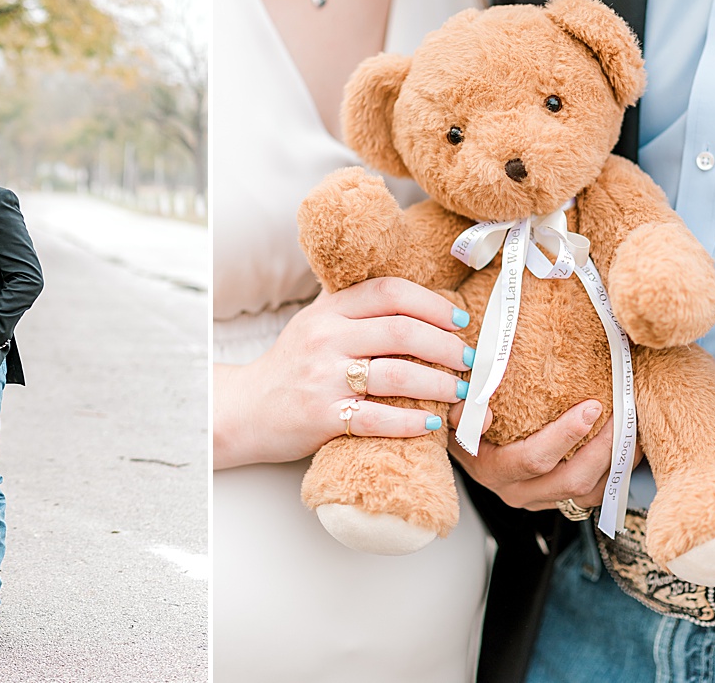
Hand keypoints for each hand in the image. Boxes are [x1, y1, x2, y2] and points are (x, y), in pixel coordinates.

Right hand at [213, 277, 473, 468]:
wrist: (245, 409)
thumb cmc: (290, 367)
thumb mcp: (314, 324)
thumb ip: (352, 306)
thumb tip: (412, 294)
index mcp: (328, 311)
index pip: (389, 292)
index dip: (433, 304)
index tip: (459, 320)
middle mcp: (324, 339)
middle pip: (401, 332)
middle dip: (446, 346)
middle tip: (469, 360)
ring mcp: (321, 378)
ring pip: (396, 376)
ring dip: (439, 384)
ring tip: (459, 391)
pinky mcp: (321, 416)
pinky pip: (376, 419)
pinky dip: (411, 422)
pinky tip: (431, 422)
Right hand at [447, 399, 640, 510]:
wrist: (466, 449)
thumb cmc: (464, 426)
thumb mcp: (453, 416)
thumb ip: (462, 412)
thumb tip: (483, 410)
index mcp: (492, 471)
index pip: (534, 459)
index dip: (565, 435)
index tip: (591, 407)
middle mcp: (517, 492)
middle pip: (572, 481)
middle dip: (604, 449)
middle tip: (624, 416)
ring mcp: (541, 500)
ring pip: (590, 494)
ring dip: (617, 462)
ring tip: (634, 429)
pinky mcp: (559, 501)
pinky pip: (596, 495)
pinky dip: (617, 471)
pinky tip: (629, 446)